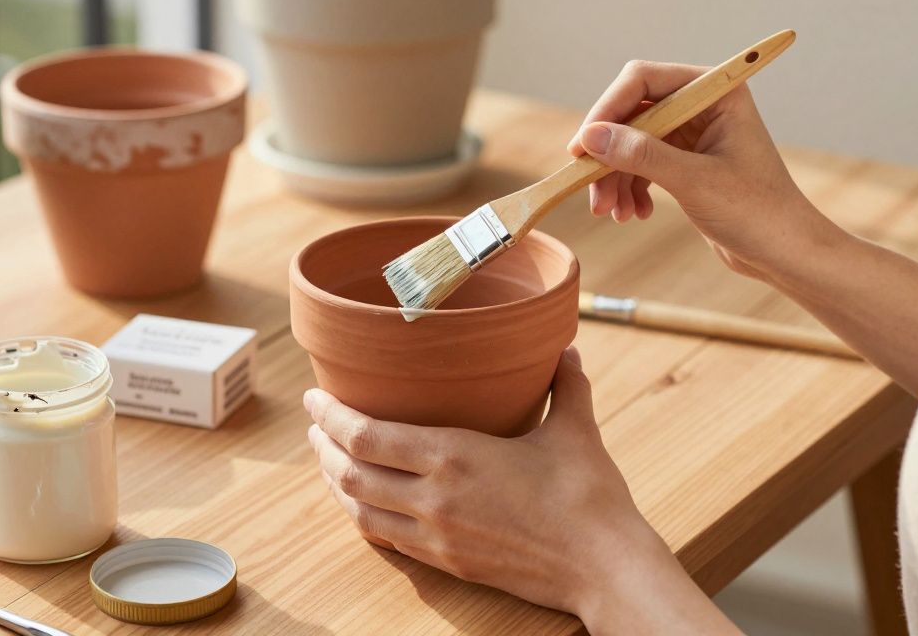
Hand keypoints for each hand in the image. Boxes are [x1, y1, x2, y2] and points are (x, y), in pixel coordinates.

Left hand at [304, 348, 738, 634]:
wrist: (602, 566)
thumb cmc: (589, 497)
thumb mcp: (575, 429)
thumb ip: (565, 386)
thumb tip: (567, 350)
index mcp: (454, 456)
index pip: (366, 436)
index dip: (330, 416)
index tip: (314, 397)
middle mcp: (434, 497)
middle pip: (351, 472)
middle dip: (324, 447)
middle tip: (315, 426)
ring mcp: (437, 535)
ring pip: (361, 510)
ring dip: (337, 483)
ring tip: (330, 461)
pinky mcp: (447, 563)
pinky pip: (387, 538)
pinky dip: (363, 516)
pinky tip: (363, 504)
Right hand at [567, 60, 835, 281]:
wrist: (785, 253)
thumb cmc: (757, 212)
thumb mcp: (694, 182)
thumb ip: (642, 155)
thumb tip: (591, 137)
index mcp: (716, 92)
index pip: (643, 80)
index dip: (607, 110)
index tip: (582, 147)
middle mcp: (702, 105)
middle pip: (631, 113)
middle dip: (608, 153)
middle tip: (590, 190)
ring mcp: (693, 134)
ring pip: (631, 142)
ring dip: (614, 177)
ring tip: (612, 212)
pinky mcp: (685, 162)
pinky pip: (641, 164)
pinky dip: (630, 188)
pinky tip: (633, 214)